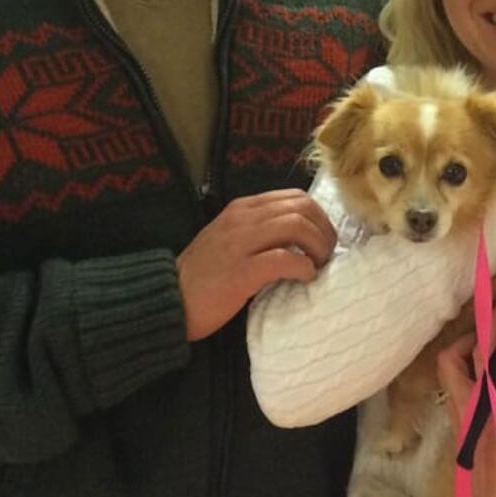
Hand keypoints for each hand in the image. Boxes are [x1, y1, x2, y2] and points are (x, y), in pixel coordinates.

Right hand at [177, 189, 336, 340]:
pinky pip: (284, 259)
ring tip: (317, 266)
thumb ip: (259, 231)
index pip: (294, 197)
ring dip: (318, 247)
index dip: (318, 217)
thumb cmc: (204, 275)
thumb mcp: (231, 240)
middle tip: (326, 255)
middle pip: (301, 208)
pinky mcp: (241, 271)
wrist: (169, 299)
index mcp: (242, 209)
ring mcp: (241, 243)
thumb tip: (300, 237)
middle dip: (324, 230)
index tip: (323, 240)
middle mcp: (243, 219)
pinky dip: (303, 267)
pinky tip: (305, 278)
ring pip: (297, 226)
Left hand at [436, 301, 495, 496]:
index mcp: (485, 409)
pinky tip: (493, 373)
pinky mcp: (459, 424)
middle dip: (469, 336)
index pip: (480, 356)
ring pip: (448, 372)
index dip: (491, 326)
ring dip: (465, 352)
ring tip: (494, 347)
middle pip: (450, 359)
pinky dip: (468, 370)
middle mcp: (465, 408)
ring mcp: (457, 416)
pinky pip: (456, 385)